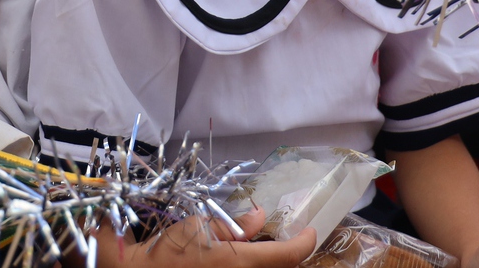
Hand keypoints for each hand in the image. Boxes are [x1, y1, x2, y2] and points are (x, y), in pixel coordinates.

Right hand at [94, 207, 314, 267]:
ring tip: (266, 249)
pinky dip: (252, 267)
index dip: (304, 242)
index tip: (310, 230)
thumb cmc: (167, 251)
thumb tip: (259, 216)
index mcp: (241, 262)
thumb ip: (232, 225)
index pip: (288, 256)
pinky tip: (242, 260)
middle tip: (288, 239)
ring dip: (271, 262)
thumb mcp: (198, 226)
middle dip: (289, 256)